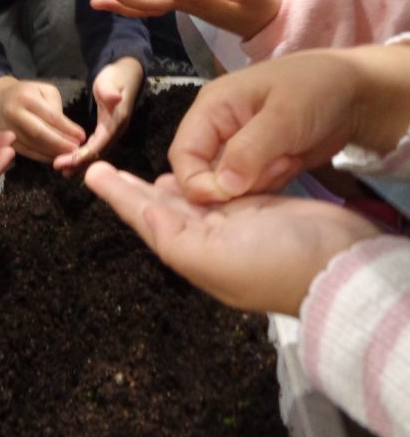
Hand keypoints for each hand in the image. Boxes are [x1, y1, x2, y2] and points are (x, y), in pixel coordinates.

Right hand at [0, 76, 85, 162]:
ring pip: (33, 145)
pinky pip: (25, 152)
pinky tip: (54, 157)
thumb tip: (68, 131)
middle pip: (40, 133)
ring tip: (68, 155)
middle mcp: (14, 113)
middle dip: (60, 144)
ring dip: (52, 153)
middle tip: (76, 150)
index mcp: (26, 97)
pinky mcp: (4, 140)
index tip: (82, 136)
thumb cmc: (28, 93)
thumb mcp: (45, 91)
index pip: (51, 117)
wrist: (0, 97)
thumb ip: (56, 108)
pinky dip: (41, 157)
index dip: (68, 129)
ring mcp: (7, 128)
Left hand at [53, 58, 143, 173]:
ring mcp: (113, 133)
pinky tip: (71, 161)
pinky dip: (83, 156)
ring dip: (80, 162)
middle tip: (58, 167)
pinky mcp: (107, 132)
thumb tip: (115, 98)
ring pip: (96, 153)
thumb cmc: (115, 77)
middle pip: (98, 153)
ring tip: (62, 169)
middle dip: (79, 162)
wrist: (126, 75)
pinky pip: (95, 148)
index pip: (100, 143)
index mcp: (117, 121)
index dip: (83, 154)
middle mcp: (116, 131)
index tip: (66, 161)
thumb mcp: (110, 81)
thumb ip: (110, 91)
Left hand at [84, 167, 378, 315]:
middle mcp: (208, 241)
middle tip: (105, 169)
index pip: (148, 219)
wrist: (340, 266)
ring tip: (138, 173)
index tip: (96, 175)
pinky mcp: (259, 209)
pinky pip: (218, 191)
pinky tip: (190, 174)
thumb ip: (172, 237)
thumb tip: (144, 213)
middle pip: (162, 208)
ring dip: (163, 185)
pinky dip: (200, 181)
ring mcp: (234, 226)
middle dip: (133, 190)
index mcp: (193, 254)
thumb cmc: (273, 264)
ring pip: (188, 199)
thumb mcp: (213, 260)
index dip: (120, 197)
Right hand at [165, 49, 378, 203]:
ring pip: (228, 184)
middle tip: (276, 165)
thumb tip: (221, 187)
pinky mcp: (255, 163)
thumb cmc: (315, 91)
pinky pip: (250, 187)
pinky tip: (292, 163)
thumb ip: (249, 151)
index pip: (184, 154)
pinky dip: (270, 183)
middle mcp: (216, 129)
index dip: (197, 181)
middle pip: (203, 173)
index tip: (229, 197)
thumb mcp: (283, 117)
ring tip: (288, 158)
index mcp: (211, 108)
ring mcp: (236, 147)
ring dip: (258, 182)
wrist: (355, 94)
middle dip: (237, 181)